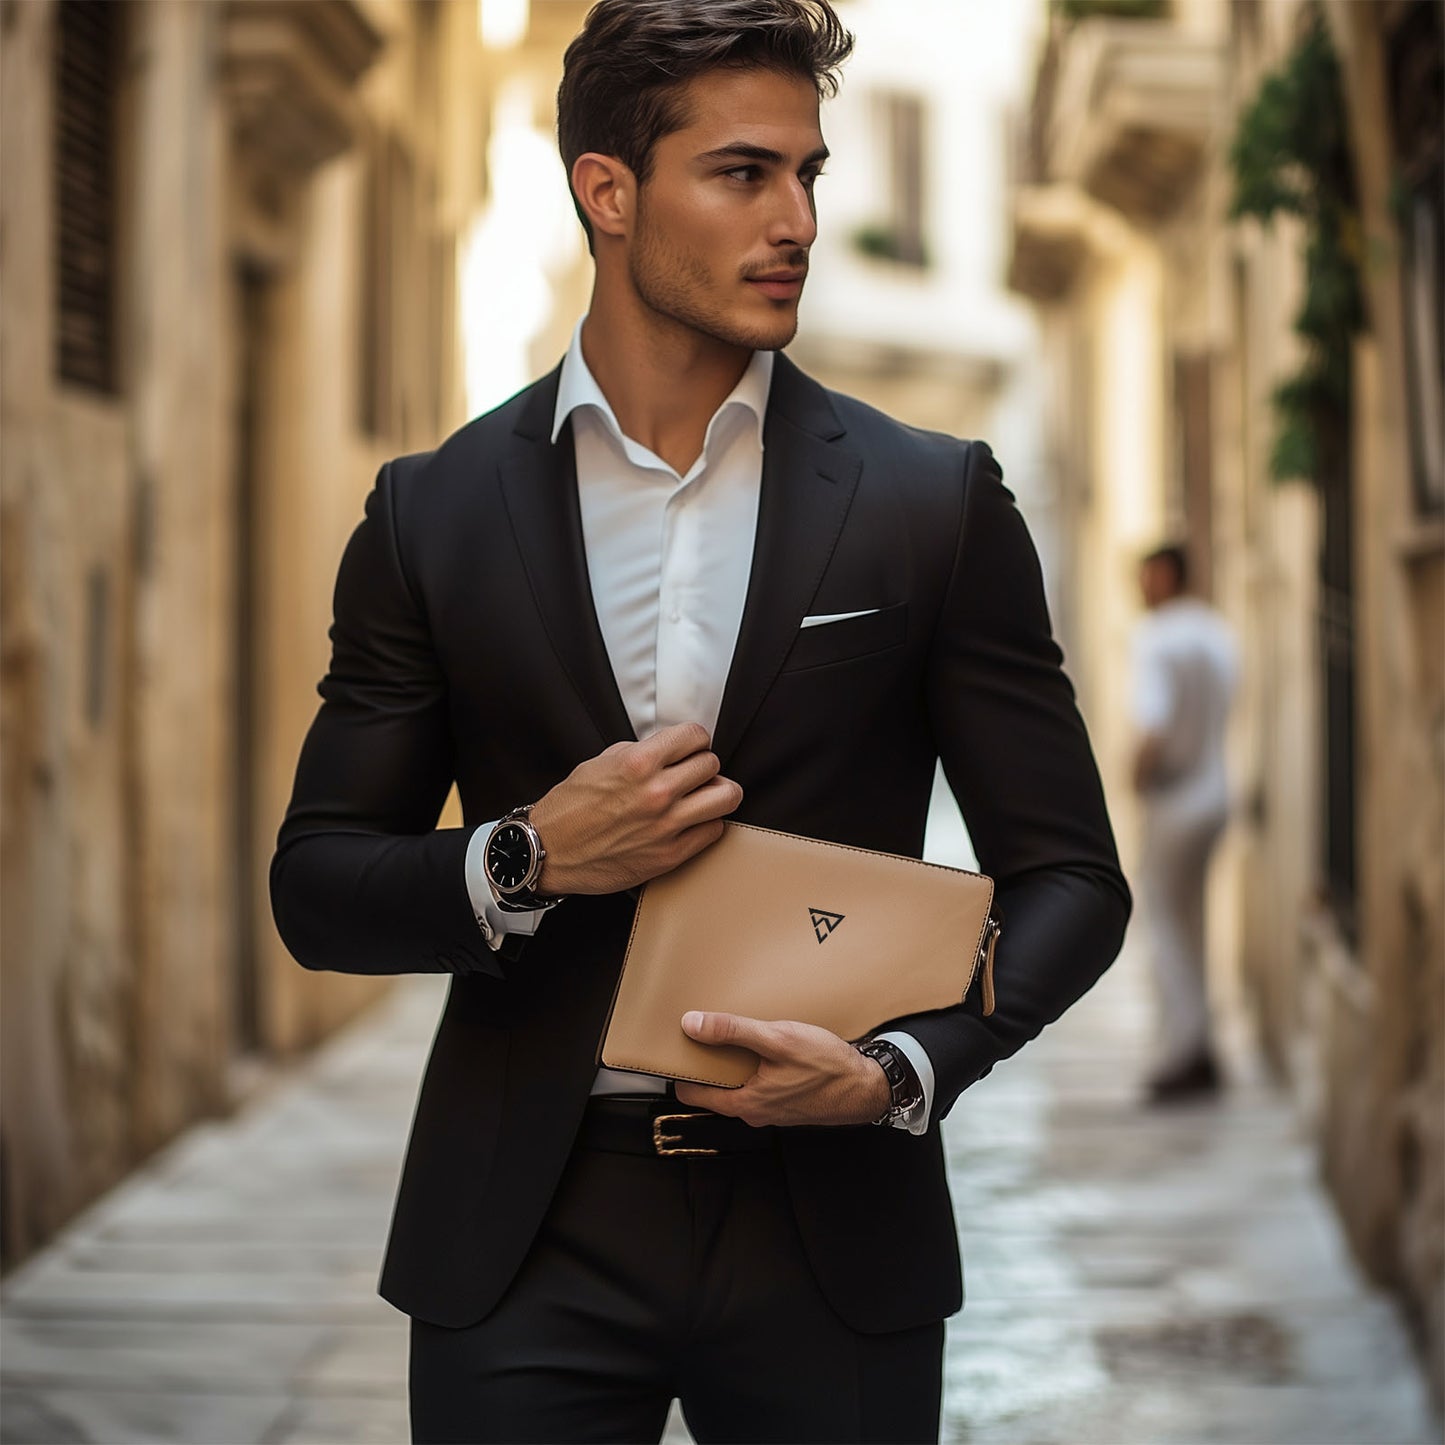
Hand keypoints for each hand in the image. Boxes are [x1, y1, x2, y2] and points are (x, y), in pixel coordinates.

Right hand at [531, 723, 742, 895]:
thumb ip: (640, 752)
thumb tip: (670, 750)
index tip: (690, 748)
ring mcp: (666, 826)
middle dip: (702, 765)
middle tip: (692, 774)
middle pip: (712, 764)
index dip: (694, 740)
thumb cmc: (569, 809)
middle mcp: (656, 792)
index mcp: (638, 763)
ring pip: (726, 796)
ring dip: (716, 792)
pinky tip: (691, 822)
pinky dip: (707, 823)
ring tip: (703, 796)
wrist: (548, 852)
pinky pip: (714, 831)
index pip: (695, 735)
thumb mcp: (600, 762)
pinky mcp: (670, 855)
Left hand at [673, 1012, 890, 1126]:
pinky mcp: (787, 1103)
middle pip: (714, 1089)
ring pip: (738, 1086)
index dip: (682, 1069)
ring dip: (734, 1064)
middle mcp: (755, 1113)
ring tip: (737, 1036)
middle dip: (708, 1063)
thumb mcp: (777, 1039)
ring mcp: (772, 1110)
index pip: (692, 1093)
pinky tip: (766, 1047)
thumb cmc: (827, 1067)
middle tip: (706, 1033)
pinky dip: (755, 1068)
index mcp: (745, 1103)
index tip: (679, 1046)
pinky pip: (759, 1085)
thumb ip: (733, 1032)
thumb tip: (693, 1024)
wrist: (866, 1087)